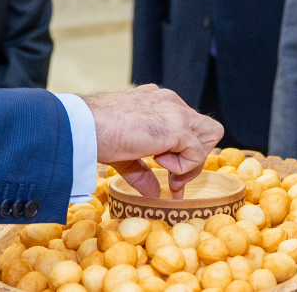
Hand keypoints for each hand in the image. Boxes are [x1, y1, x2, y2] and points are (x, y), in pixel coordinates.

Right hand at [83, 85, 222, 199]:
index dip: (183, 152)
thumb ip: (143, 171)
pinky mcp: (176, 127)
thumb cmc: (96, 134)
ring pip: (211, 135)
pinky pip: (197, 152)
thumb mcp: (125, 155)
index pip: (188, 124)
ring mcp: (175, 111)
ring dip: (193, 161)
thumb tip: (154, 194)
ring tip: (168, 172)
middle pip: (207, 129)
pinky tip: (159, 164)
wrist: (84, 126)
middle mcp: (170, 101)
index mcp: (157, 101)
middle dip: (195, 157)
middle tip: (174, 179)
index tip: (168, 175)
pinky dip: (184, 167)